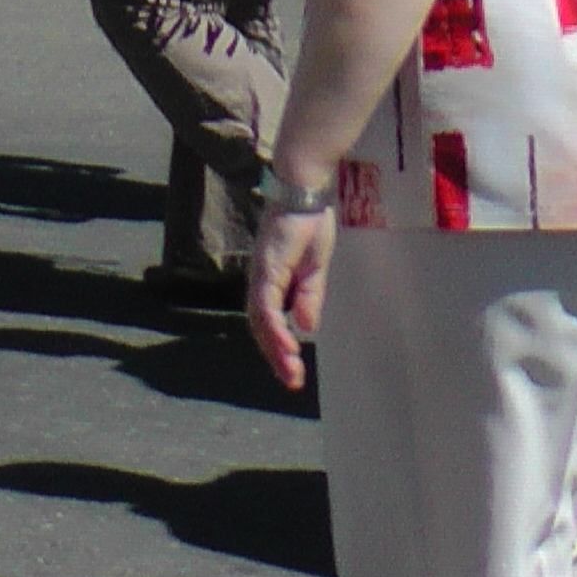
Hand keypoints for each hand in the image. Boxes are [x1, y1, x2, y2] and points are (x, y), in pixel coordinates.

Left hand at [246, 194, 335, 390]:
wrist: (305, 194)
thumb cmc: (309, 226)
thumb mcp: (315, 270)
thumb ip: (309, 297)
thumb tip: (306, 327)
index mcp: (272, 282)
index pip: (268, 322)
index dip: (278, 348)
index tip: (293, 371)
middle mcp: (261, 281)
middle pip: (261, 326)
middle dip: (276, 357)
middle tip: (291, 381)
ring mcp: (262, 274)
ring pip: (261, 320)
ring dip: (275, 348)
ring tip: (291, 371)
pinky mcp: (268, 268)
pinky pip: (267, 303)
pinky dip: (275, 326)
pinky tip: (287, 344)